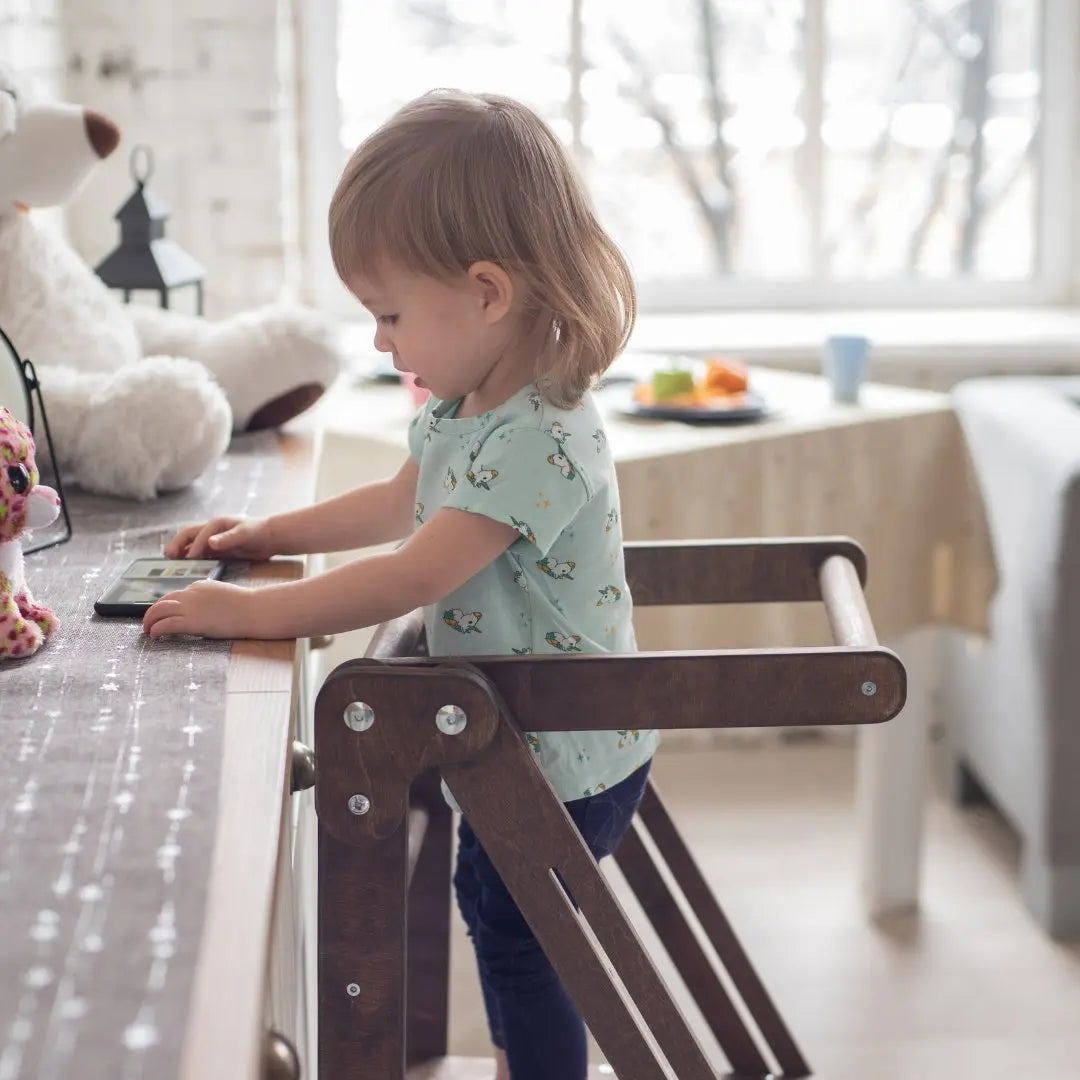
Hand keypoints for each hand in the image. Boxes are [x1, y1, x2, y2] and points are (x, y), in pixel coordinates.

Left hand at [143, 580, 260, 639]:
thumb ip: (210, 599)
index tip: (167, 615)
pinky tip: (154, 635)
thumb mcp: (225, 595)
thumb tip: (203, 610)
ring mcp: (191, 607)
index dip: (169, 607)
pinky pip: (165, 624)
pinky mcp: (191, 621)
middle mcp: (192, 593)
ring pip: (158, 610)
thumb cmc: (248, 606)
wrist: (255, 610)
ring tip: (148, 630)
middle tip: (149, 623)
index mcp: (201, 586)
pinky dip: (156, 629)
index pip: (178, 594)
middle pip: (163, 600)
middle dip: (152, 612)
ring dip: (149, 621)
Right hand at [164, 515, 275, 559]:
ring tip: (171, 562)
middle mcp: (212, 531)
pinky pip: (201, 554)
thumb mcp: (245, 533)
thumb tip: (210, 543)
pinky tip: (187, 568)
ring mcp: (214, 540)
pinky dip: (192, 559)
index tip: (186, 559)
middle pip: (188, 535)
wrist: (271, 537)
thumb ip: (229, 538)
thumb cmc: (258, 531)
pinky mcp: (218, 550)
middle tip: (167, 556)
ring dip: (181, 552)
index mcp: (216, 524)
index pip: (198, 534)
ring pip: (192, 544)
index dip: (192, 547)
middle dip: (177, 544)